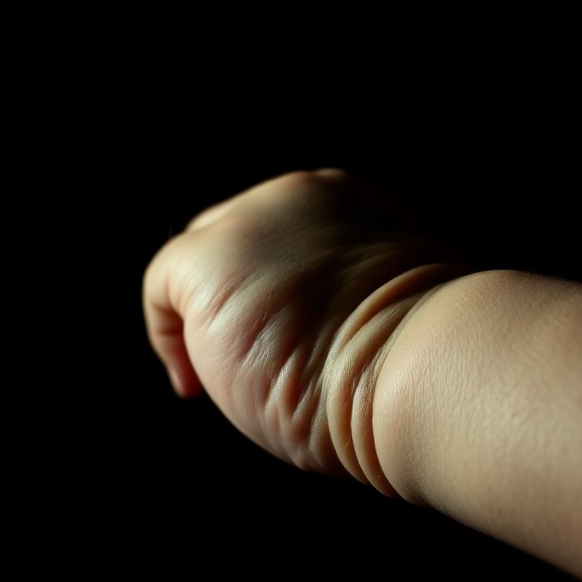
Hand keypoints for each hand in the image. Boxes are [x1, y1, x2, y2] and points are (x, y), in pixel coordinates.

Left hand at [143, 169, 467, 488]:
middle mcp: (302, 197)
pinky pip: (162, 288)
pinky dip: (168, 338)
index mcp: (357, 206)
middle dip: (239, 295)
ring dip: (210, 318)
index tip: (293, 341)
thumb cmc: (419, 366)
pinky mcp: (208, 258)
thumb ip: (357, 299)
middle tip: (256, 363)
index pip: (292, 234)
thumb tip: (328, 340)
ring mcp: (252, 221)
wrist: (416, 368)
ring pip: (202, 260)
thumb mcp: (397, 313)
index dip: (281, 287)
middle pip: (240, 236)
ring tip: (238, 379)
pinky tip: (195, 384)